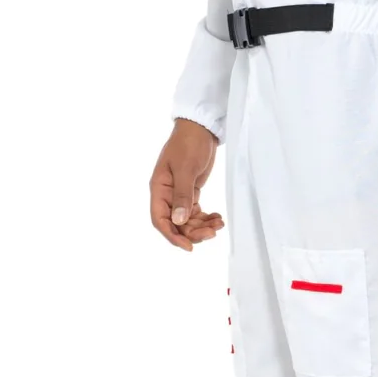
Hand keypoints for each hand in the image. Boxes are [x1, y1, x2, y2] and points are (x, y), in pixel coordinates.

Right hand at [150, 119, 223, 250]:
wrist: (201, 129)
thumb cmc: (188, 144)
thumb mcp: (186, 169)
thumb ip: (183, 195)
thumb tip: (179, 221)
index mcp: (159, 189)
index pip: (160, 219)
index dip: (172, 236)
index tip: (189, 247)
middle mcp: (166, 194)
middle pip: (176, 223)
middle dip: (193, 232)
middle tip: (212, 233)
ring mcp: (179, 194)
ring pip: (187, 220)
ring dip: (202, 226)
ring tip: (219, 224)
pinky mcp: (191, 192)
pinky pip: (196, 212)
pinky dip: (206, 218)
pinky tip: (218, 218)